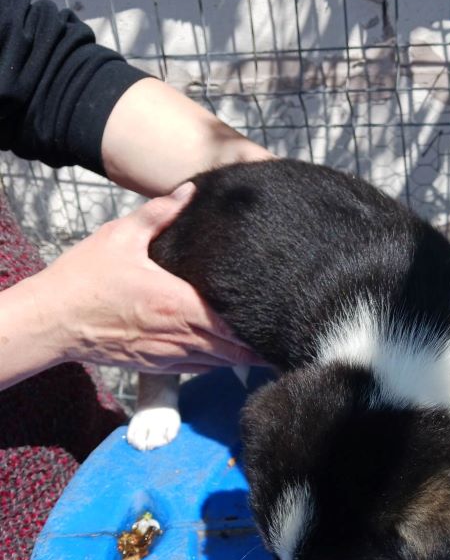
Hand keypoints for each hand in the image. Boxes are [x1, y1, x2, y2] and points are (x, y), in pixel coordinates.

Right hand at [21, 184, 260, 374]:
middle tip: (286, 336)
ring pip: (219, 364)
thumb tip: (190, 190)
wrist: (53, 321)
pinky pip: (198, 369)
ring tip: (266, 346)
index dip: (259, 324)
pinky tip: (230, 353)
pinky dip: (218, 363)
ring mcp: (168, 356)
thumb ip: (160, 213)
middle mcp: (178, 337)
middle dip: (260, 346)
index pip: (231, 322)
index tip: (282, 317)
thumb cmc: (85, 278)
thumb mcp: (121, 236)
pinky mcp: (156, 368)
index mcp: (176, 304)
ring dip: (242, 357)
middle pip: (234, 350)